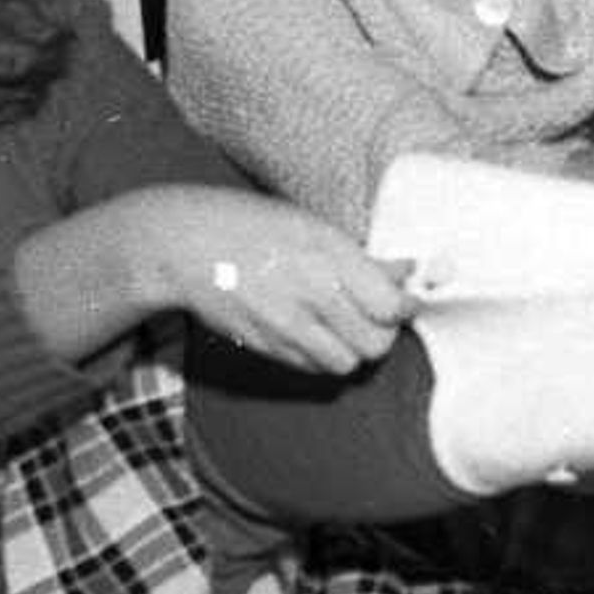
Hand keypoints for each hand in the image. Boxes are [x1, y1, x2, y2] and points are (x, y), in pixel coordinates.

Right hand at [160, 189, 412, 375]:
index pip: (390, 306)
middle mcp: (310, 295)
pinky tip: (315, 332)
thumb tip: (407, 272)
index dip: (405, 308)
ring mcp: (287, 326)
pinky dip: (322, 357)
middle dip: (382, 333)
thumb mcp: (312, 227)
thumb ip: (361, 258)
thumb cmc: (250, 226)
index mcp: (328, 256)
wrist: (186, 246)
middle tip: (375, 316)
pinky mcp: (267, 346)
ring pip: (347, 363)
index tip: (404, 301)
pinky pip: (313, 368)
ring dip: (352, 349)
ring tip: (344, 326)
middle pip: (376, 344)